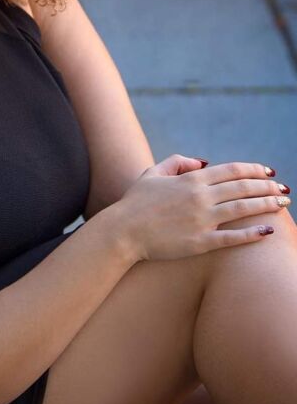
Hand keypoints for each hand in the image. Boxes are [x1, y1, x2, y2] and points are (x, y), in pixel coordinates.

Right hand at [116, 154, 288, 261]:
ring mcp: (201, 220)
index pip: (232, 170)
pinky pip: (232, 238)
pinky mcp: (200, 242)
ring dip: (267, 205)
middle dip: (268, 186)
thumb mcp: (153, 172)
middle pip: (243, 187)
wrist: (123, 231)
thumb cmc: (136, 202)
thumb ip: (178, 161)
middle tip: (284, 189)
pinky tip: (267, 231)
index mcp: (191, 179)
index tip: (269, 171)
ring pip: (242, 209)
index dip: (254, 169)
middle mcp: (200, 197)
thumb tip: (203, 163)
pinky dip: (252, 234)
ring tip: (283, 204)